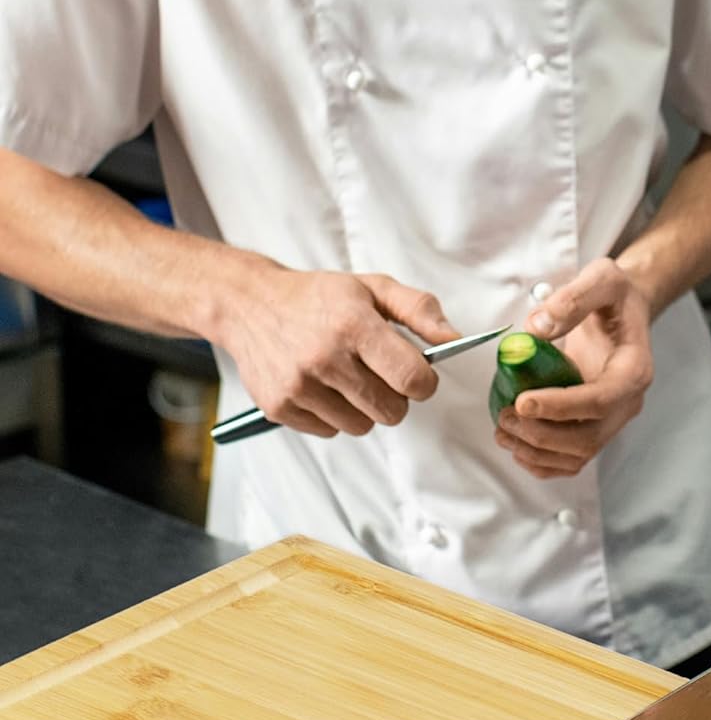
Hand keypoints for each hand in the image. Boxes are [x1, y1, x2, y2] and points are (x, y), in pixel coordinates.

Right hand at [216, 270, 459, 437]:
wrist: (248, 303)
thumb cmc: (318, 298)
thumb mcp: (372, 288)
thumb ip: (419, 310)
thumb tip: (453, 338)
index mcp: (353, 325)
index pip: (412, 379)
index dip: (424, 383)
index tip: (416, 374)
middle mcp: (324, 357)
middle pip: (391, 411)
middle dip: (395, 397)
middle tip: (378, 374)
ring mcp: (299, 385)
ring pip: (362, 426)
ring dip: (363, 408)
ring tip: (346, 378)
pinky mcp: (279, 407)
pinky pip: (330, 431)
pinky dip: (333, 415)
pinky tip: (321, 386)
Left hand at [493, 258, 653, 477]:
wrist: (625, 311)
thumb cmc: (615, 297)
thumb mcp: (601, 278)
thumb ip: (572, 299)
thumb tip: (537, 328)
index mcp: (634, 370)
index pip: (601, 400)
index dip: (561, 407)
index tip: (523, 401)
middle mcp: (627, 402)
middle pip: (589, 438)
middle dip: (542, 434)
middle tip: (504, 416)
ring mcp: (612, 419)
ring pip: (579, 454)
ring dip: (537, 451)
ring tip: (502, 430)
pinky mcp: (595, 426)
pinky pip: (571, 458)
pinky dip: (542, 461)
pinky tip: (516, 445)